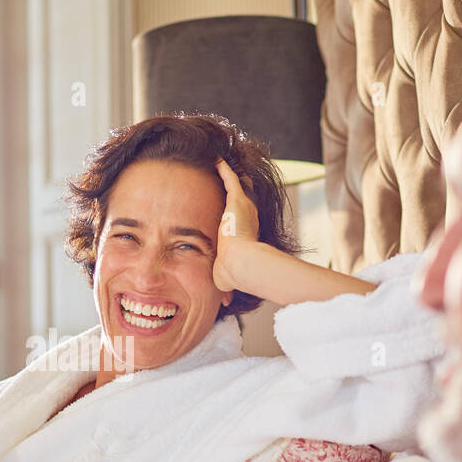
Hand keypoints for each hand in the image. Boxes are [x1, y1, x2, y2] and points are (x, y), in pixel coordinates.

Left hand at [213, 158, 263, 292]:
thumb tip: (226, 302)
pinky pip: (229, 178)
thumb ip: (225, 285)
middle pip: (240, 199)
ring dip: (228, 175)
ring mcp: (242, 208)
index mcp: (242, 234)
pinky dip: (223, 168)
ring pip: (236, 185)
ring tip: (220, 163)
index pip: (239, 220)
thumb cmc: (235, 274)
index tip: (229, 210)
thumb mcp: (226, 278)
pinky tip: (215, 159)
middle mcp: (246, 219)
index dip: (235, 214)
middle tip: (231, 179)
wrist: (241, 264)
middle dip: (235, 189)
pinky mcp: (237, 200)